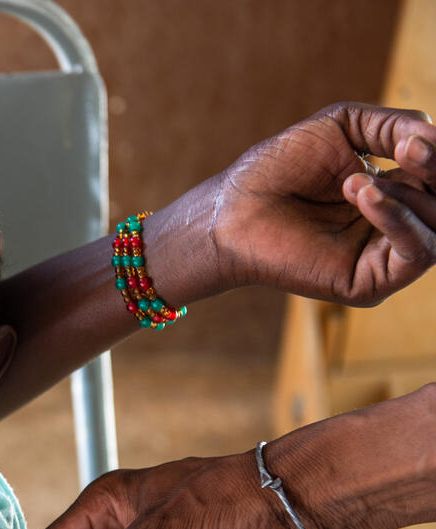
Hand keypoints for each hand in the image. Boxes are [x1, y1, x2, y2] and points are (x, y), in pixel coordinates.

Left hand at [214, 102, 435, 304]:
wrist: (232, 210)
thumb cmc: (277, 169)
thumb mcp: (343, 128)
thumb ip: (395, 125)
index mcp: (397, 191)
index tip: (414, 140)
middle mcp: (398, 225)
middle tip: (406, 151)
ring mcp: (387, 256)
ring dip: (409, 194)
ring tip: (355, 182)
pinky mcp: (372, 283)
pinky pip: (417, 253)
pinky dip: (400, 219)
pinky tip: (365, 195)